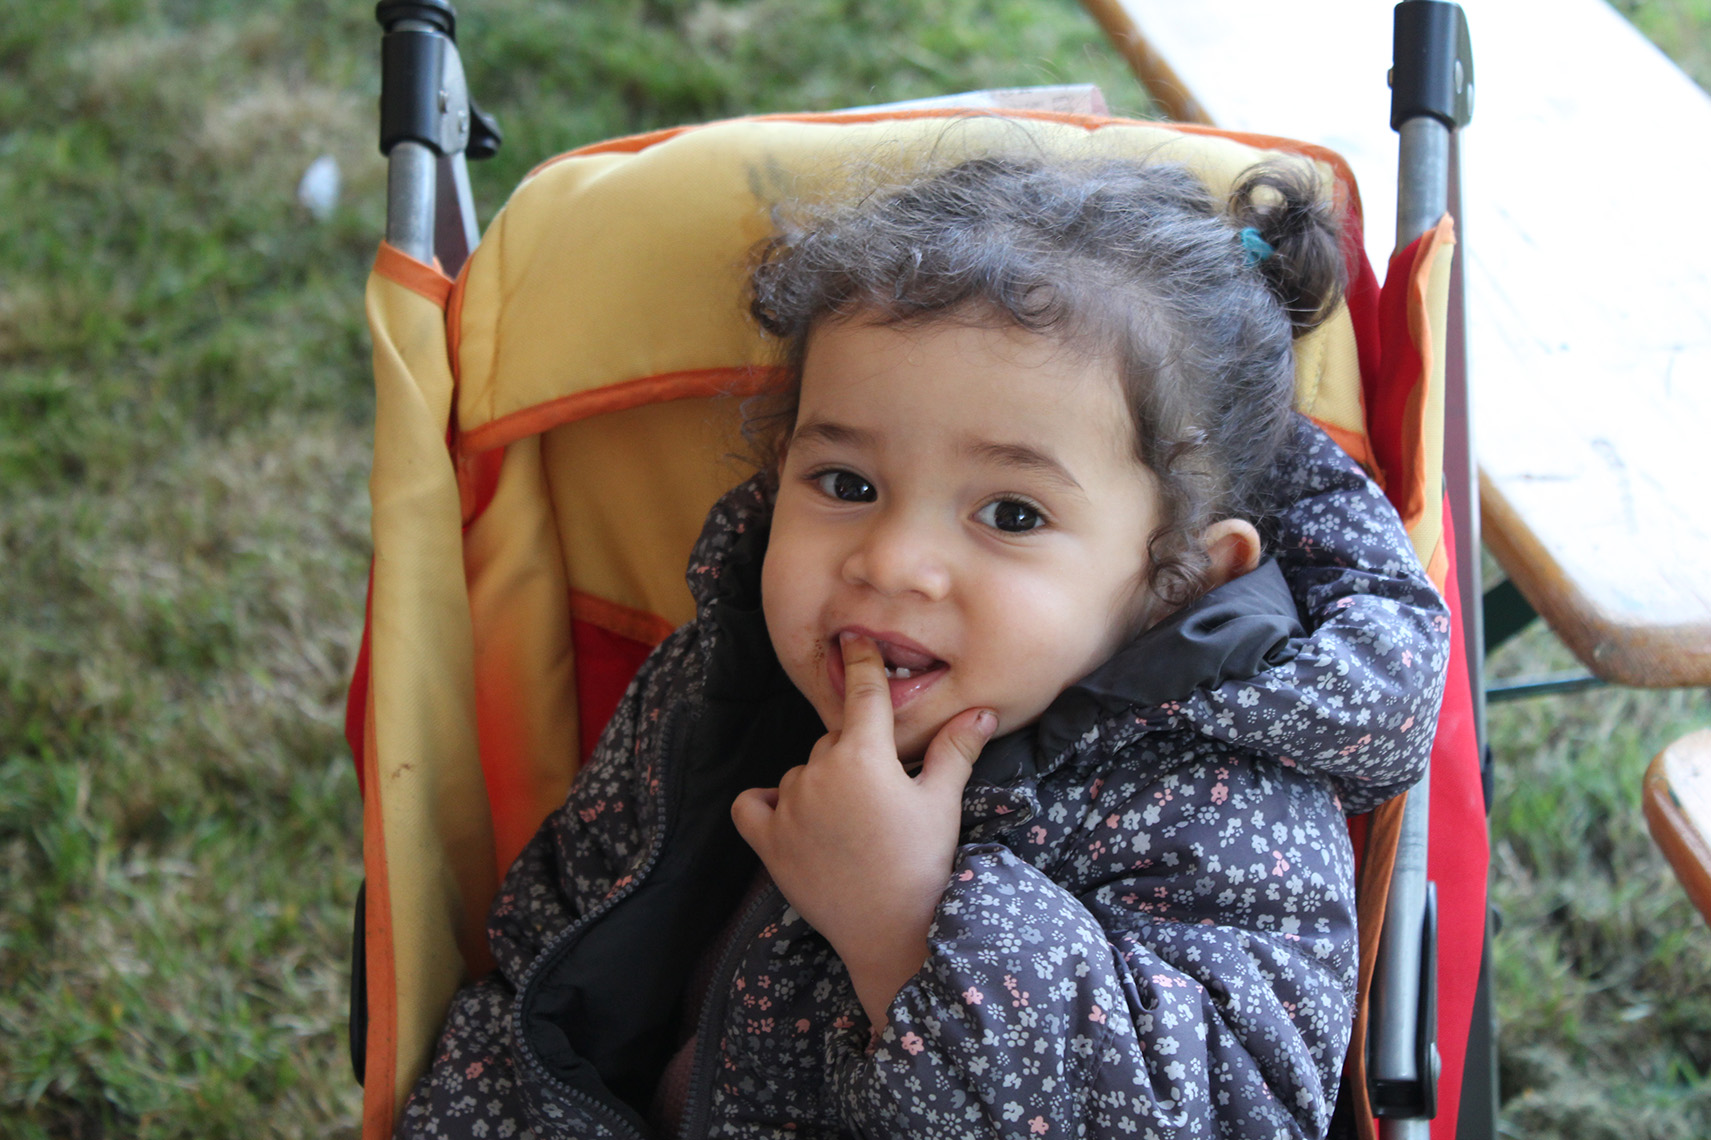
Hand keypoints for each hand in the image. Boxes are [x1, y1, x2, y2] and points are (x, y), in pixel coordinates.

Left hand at [731, 633, 996, 1027]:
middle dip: (855, 756)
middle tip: (882, 794)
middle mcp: (818, 772)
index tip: (854, 638)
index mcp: (863, 754)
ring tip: (852, 824)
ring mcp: (789, 807)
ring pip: (801, 774)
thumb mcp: (943, 802)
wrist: (894, 933)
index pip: (862, 691)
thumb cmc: (924, 863)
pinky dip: (768, 805)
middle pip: (833, 741)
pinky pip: (753, 805)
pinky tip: (790, 817)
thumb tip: (982, 710)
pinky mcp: (768, 842)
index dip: (860, 661)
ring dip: (820, 785)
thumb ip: (955, 749)